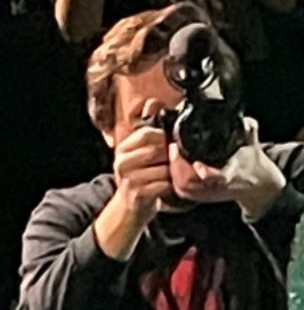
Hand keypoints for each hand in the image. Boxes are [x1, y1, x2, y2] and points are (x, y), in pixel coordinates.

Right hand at [113, 110, 174, 225]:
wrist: (131, 207)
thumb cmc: (140, 176)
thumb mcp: (140, 151)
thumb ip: (147, 129)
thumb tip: (153, 102)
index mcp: (124, 148)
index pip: (146, 133)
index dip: (162, 136)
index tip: (169, 142)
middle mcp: (122, 162)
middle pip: (155, 150)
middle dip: (170, 155)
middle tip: (173, 160)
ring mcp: (129, 179)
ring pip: (162, 168)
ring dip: (172, 172)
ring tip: (171, 174)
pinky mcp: (137, 194)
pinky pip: (163, 185)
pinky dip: (170, 185)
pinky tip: (168, 185)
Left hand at [169, 119, 285, 217]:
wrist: (256, 184)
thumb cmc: (251, 163)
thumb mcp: (252, 144)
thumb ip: (249, 129)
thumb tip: (245, 120)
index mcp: (233, 174)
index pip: (220, 178)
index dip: (207, 173)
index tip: (197, 164)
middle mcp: (219, 187)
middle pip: (192, 184)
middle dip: (178, 166)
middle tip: (173, 147)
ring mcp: (208, 193)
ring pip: (183, 189)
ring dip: (174, 171)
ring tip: (173, 152)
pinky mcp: (201, 197)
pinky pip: (181, 191)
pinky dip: (174, 178)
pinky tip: (173, 164)